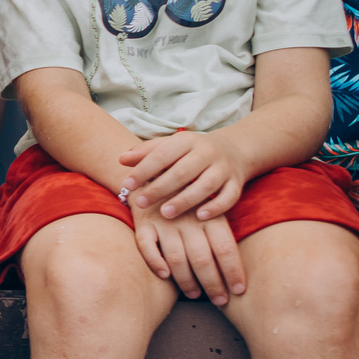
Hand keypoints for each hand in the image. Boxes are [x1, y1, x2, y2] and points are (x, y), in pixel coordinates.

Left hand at [118, 129, 250, 219]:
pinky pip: (229, 197)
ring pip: (206, 185)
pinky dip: (216, 207)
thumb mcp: (170, 147)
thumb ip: (146, 153)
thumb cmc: (191, 153)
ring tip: (165, 213)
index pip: (162, 154)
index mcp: (187, 141)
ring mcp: (223, 168)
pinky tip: (200, 216)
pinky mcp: (236, 183)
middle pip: (183, 171)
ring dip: (185, 200)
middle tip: (140, 202)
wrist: (234, 150)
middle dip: (160, 188)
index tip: (127, 185)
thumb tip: (121, 159)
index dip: (143, 170)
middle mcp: (207, 153)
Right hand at [132, 209, 245, 303]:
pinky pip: (147, 246)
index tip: (238, 290)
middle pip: (202, 258)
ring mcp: (165, 221)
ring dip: (187, 280)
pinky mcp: (144, 223)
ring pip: (177, 257)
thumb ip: (220, 237)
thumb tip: (235, 273)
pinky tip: (164, 276)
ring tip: (195, 294)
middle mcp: (189, 219)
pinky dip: (156, 262)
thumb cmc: (191, 203)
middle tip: (220, 301)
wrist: (158, 174)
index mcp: (210, 216)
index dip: (233, 271)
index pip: (225, 248)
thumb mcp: (210, 212)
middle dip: (213, 283)